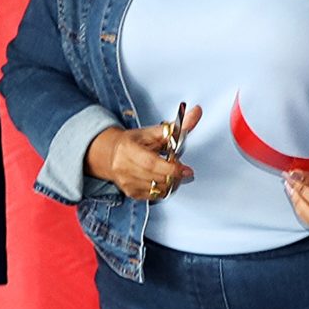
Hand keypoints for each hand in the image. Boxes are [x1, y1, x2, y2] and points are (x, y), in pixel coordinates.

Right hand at [87, 104, 201, 202]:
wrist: (111, 155)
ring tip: (172, 171)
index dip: (170, 168)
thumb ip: (178, 126)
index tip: (185, 169)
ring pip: (158, 189)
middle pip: (157, 178)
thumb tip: (197, 112)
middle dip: (174, 174)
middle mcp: (124, 168)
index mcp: (128, 149)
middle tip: (181, 168)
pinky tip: (164, 179)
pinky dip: (164, 188)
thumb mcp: (154, 131)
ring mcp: (127, 183)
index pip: (150, 163)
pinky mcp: (131, 193)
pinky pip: (155, 196)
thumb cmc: (134, 141)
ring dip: (171, 182)